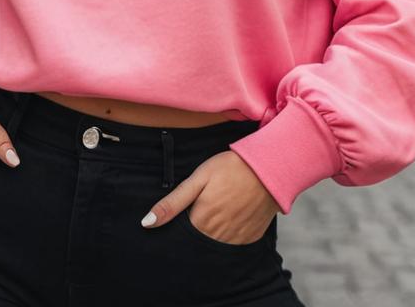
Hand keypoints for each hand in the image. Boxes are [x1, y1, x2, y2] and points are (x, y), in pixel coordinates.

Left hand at [139, 150, 279, 244]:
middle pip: (198, 242)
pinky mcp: (251, 238)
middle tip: (203, 209)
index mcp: (201, 222)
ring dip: (212, 235)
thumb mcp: (198, 178)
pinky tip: (232, 216)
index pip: (182, 236)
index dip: (179, 226)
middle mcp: (218, 237)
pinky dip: (230, 235)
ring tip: (217, 212)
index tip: (182, 215)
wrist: (268, 168)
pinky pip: (234, 244)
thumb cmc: (230, 168)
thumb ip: (173, 202)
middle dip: (195, 232)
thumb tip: (147, 223)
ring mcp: (236, 240)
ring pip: (216, 245)